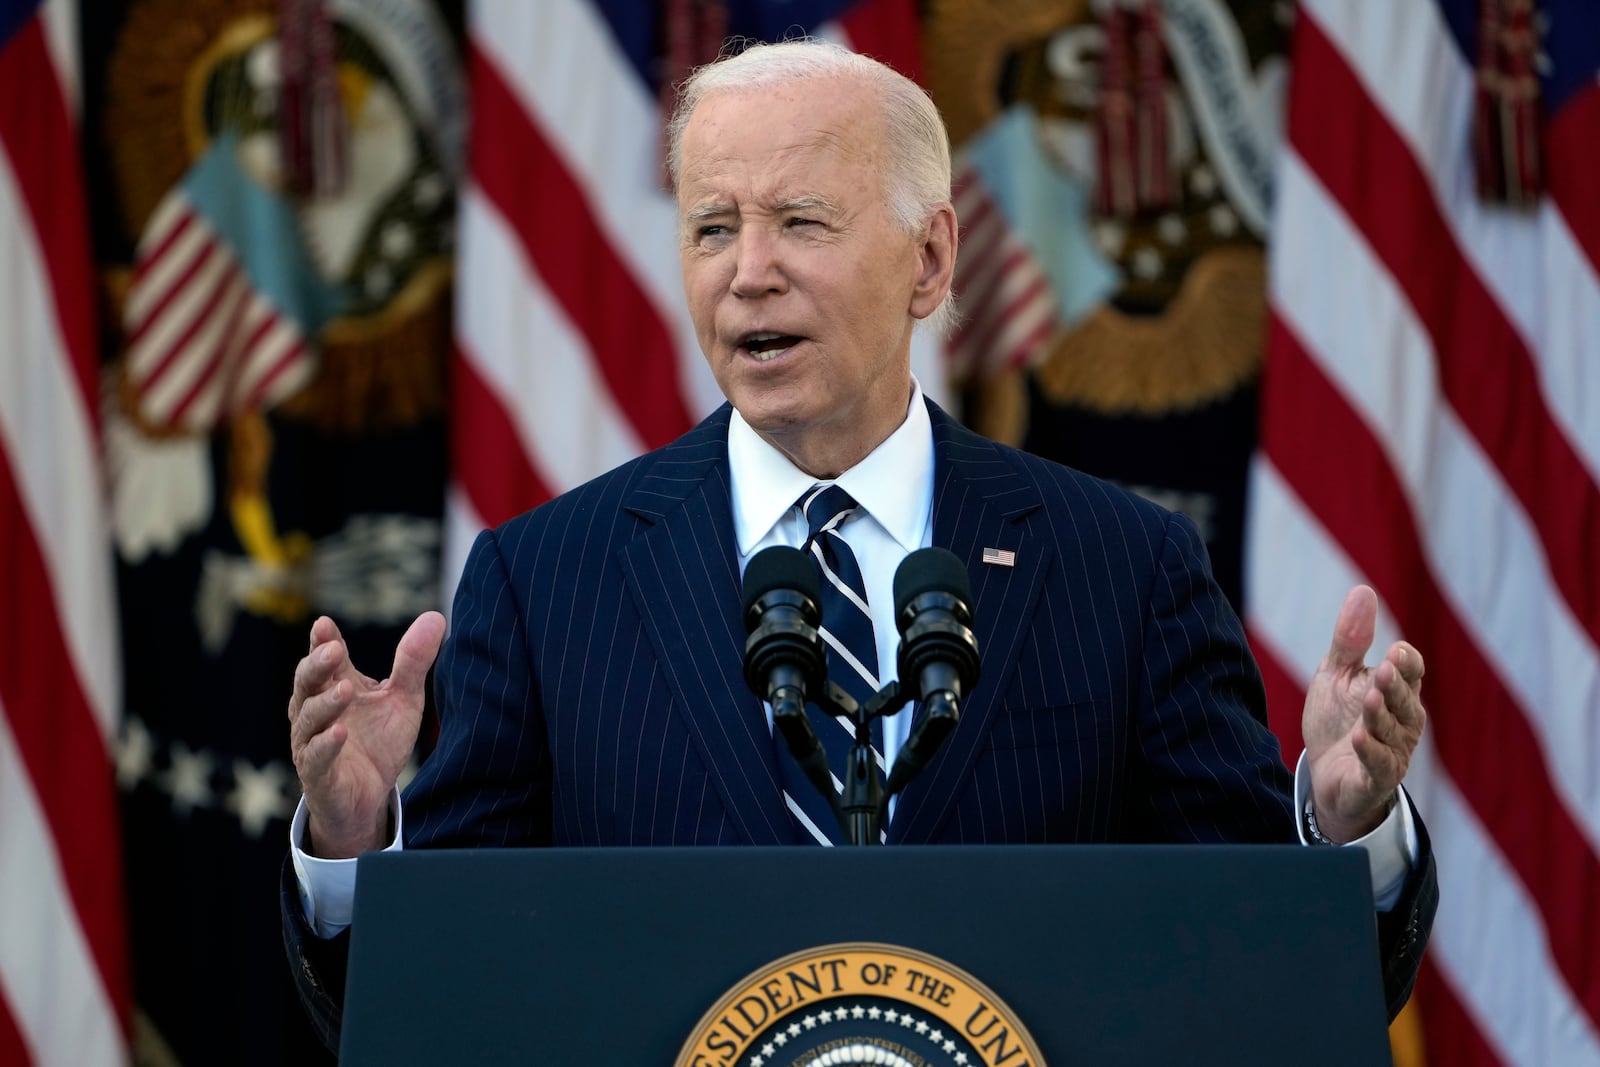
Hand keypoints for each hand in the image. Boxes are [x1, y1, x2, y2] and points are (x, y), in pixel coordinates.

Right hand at [288, 612, 445, 857]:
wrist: (368, 798)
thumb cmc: (378, 741)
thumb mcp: (402, 699)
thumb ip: (413, 662)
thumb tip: (436, 616)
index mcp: (333, 687)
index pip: (324, 660)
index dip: (322, 642)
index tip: (324, 625)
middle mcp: (315, 711)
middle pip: (307, 683)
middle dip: (317, 665)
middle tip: (333, 649)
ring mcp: (311, 742)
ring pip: (309, 717)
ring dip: (326, 702)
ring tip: (345, 688)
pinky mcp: (317, 774)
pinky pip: (316, 757)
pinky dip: (327, 744)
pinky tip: (340, 732)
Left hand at [1303, 586, 1425, 842]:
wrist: (1325, 775)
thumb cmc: (1337, 720)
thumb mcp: (1337, 675)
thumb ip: (1350, 640)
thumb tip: (1363, 590)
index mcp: (1397, 692)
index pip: (1411, 673)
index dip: (1407, 664)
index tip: (1397, 651)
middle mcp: (1402, 722)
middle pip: (1406, 701)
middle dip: (1396, 687)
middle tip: (1384, 670)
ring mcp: (1393, 751)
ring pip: (1393, 732)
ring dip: (1381, 716)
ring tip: (1370, 699)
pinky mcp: (1375, 779)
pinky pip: (1380, 765)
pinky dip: (1372, 752)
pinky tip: (1360, 738)